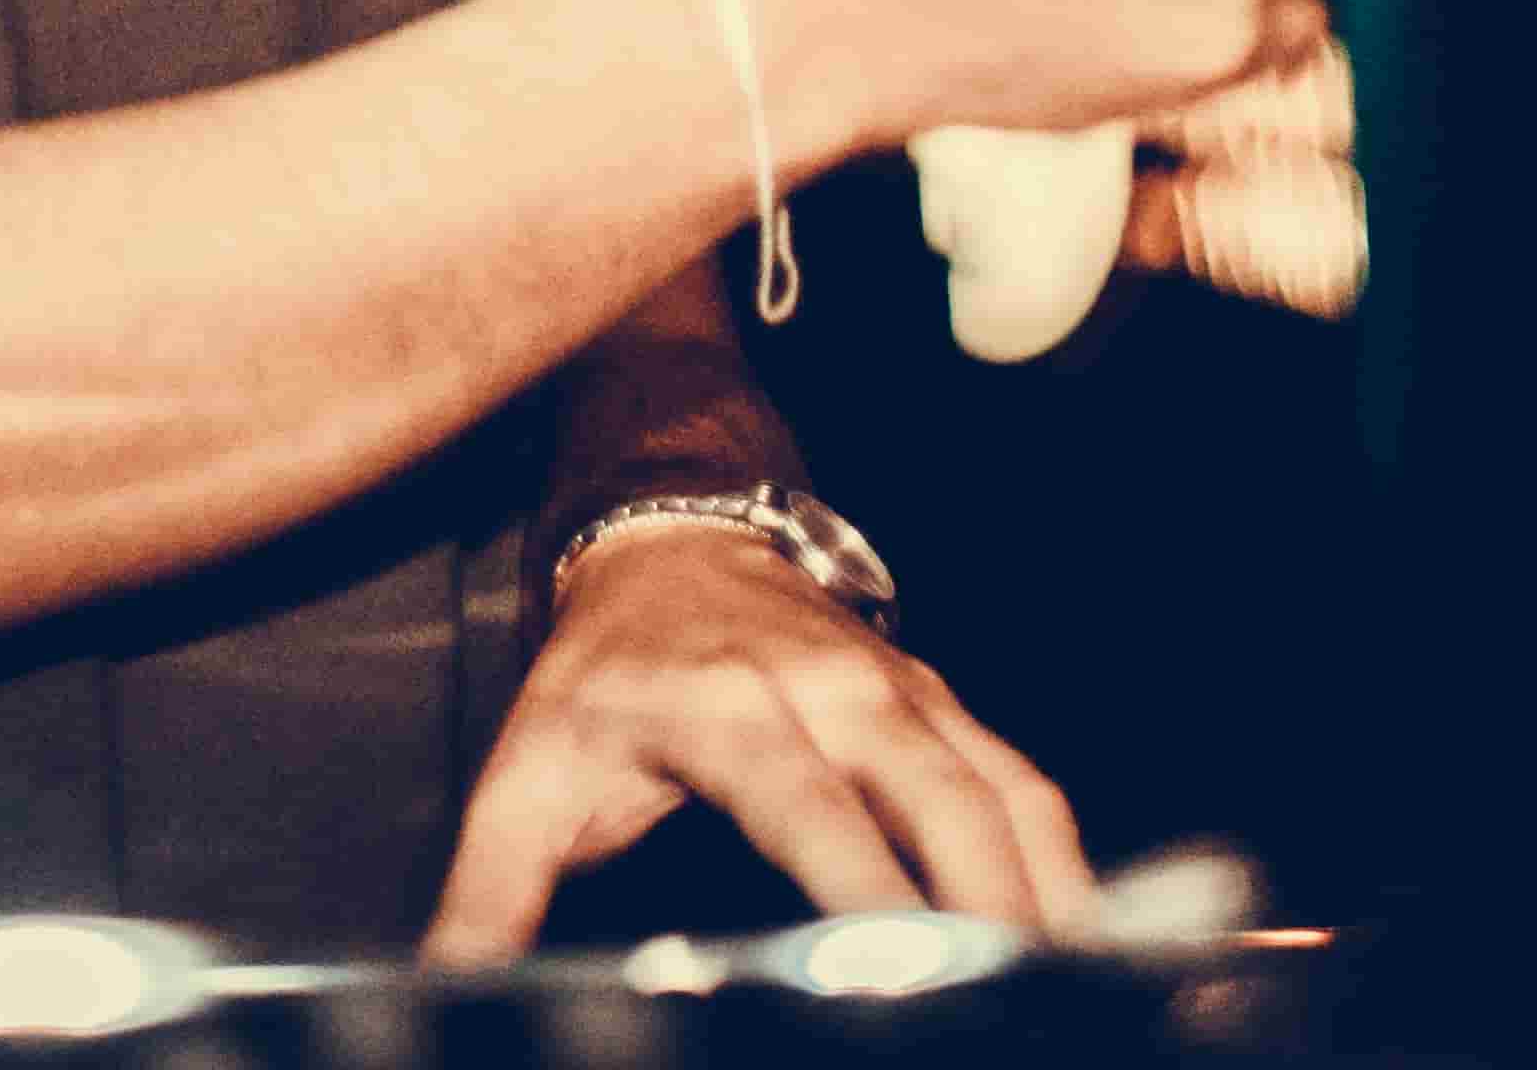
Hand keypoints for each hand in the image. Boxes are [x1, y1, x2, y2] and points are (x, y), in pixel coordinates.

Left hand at [420, 525, 1096, 959]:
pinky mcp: (942, 702)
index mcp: (727, 710)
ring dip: (1045, 893)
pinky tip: (1087, 938)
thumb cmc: (602, 670)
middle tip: (1010, 1000)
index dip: (862, 891)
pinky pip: (1023, 782)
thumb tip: (449, 986)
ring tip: (1069, 987)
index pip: (812, 812)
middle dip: (984, 907)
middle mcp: (833, 691)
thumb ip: (492, 891)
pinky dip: (1064, 860)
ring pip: (1001, 792)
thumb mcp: (525, 773)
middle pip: (938, 802)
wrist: (669, 536)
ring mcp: (901, 691)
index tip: (895, 970)